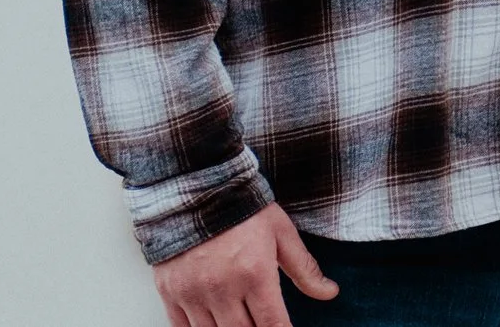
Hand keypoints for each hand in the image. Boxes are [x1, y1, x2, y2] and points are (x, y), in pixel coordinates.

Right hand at [152, 203, 337, 326]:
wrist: (193, 186)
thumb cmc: (242, 207)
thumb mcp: (281, 232)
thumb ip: (304, 268)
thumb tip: (330, 292)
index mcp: (254, 273)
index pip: (274, 326)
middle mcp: (222, 288)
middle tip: (262, 322)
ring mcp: (193, 293)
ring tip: (241, 321)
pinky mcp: (170, 292)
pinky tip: (214, 324)